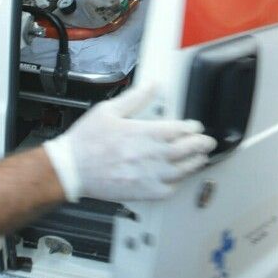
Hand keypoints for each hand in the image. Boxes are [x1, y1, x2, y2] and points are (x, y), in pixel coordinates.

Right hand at [43, 84, 215, 201]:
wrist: (71, 169)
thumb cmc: (86, 141)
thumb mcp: (109, 110)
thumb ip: (135, 98)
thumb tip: (152, 85)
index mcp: (143, 133)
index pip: (179, 129)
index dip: (192, 127)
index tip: (195, 126)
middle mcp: (149, 155)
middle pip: (188, 150)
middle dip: (201, 144)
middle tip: (207, 142)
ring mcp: (148, 176)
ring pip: (183, 171)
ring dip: (195, 163)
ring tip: (199, 158)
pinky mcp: (142, 192)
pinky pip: (169, 190)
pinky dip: (178, 183)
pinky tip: (179, 177)